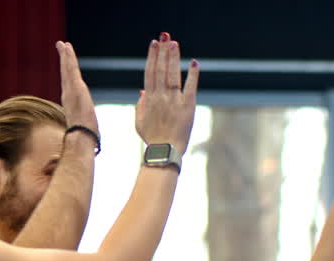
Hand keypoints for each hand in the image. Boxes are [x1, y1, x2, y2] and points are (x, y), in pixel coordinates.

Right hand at [55, 41, 97, 133]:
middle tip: (61, 44)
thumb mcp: (84, 127)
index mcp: (71, 101)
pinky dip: (68, 59)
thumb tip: (88, 134)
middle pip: (66, 72)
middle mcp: (68, 94)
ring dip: (66, 55)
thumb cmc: (84, 137)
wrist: (81, 139)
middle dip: (64, 58)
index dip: (66, 70)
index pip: (68, 82)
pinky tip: (67, 49)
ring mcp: (71, 91)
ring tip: (63, 43)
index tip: (65, 61)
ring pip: (67, 69)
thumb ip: (84, 125)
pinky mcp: (76, 89)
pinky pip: (71, 70)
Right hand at [134, 31, 199, 150]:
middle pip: (160, 69)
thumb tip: (143, 90)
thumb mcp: (139, 121)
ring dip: (173, 58)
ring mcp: (174, 101)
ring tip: (174, 44)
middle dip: (163, 51)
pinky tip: (194, 63)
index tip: (154, 43)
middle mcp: (160, 97)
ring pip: (172, 75)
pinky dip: (192, 75)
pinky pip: (190, 88)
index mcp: (149, 99)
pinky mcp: (187, 107)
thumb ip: (140, 104)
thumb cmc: (152, 138)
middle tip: (165, 36)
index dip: (152, 56)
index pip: (150, 72)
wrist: (164, 152)